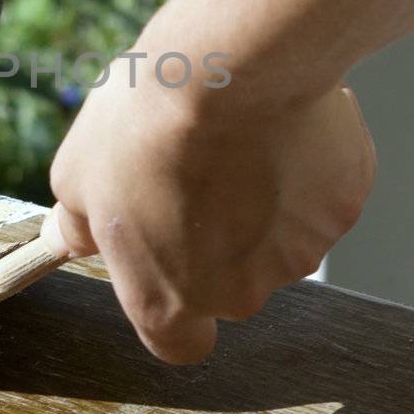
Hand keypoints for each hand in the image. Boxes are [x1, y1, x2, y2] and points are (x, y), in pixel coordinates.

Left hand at [41, 21, 375, 363]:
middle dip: (219, 233)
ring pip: (281, 229)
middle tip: (194, 167)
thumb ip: (79, 224)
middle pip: (233, 278)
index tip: (164, 258)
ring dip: (264, 193)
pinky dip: (305, 160)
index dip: (174, 300)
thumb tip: (70, 237)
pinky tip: (277, 118)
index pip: (181, 342)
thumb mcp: (78, 176)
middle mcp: (242, 293)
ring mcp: (301, 251)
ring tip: (235, 132)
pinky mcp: (343, 204)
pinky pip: (322, 188)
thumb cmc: (148, 127)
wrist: (230, 71)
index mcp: (171, 301)